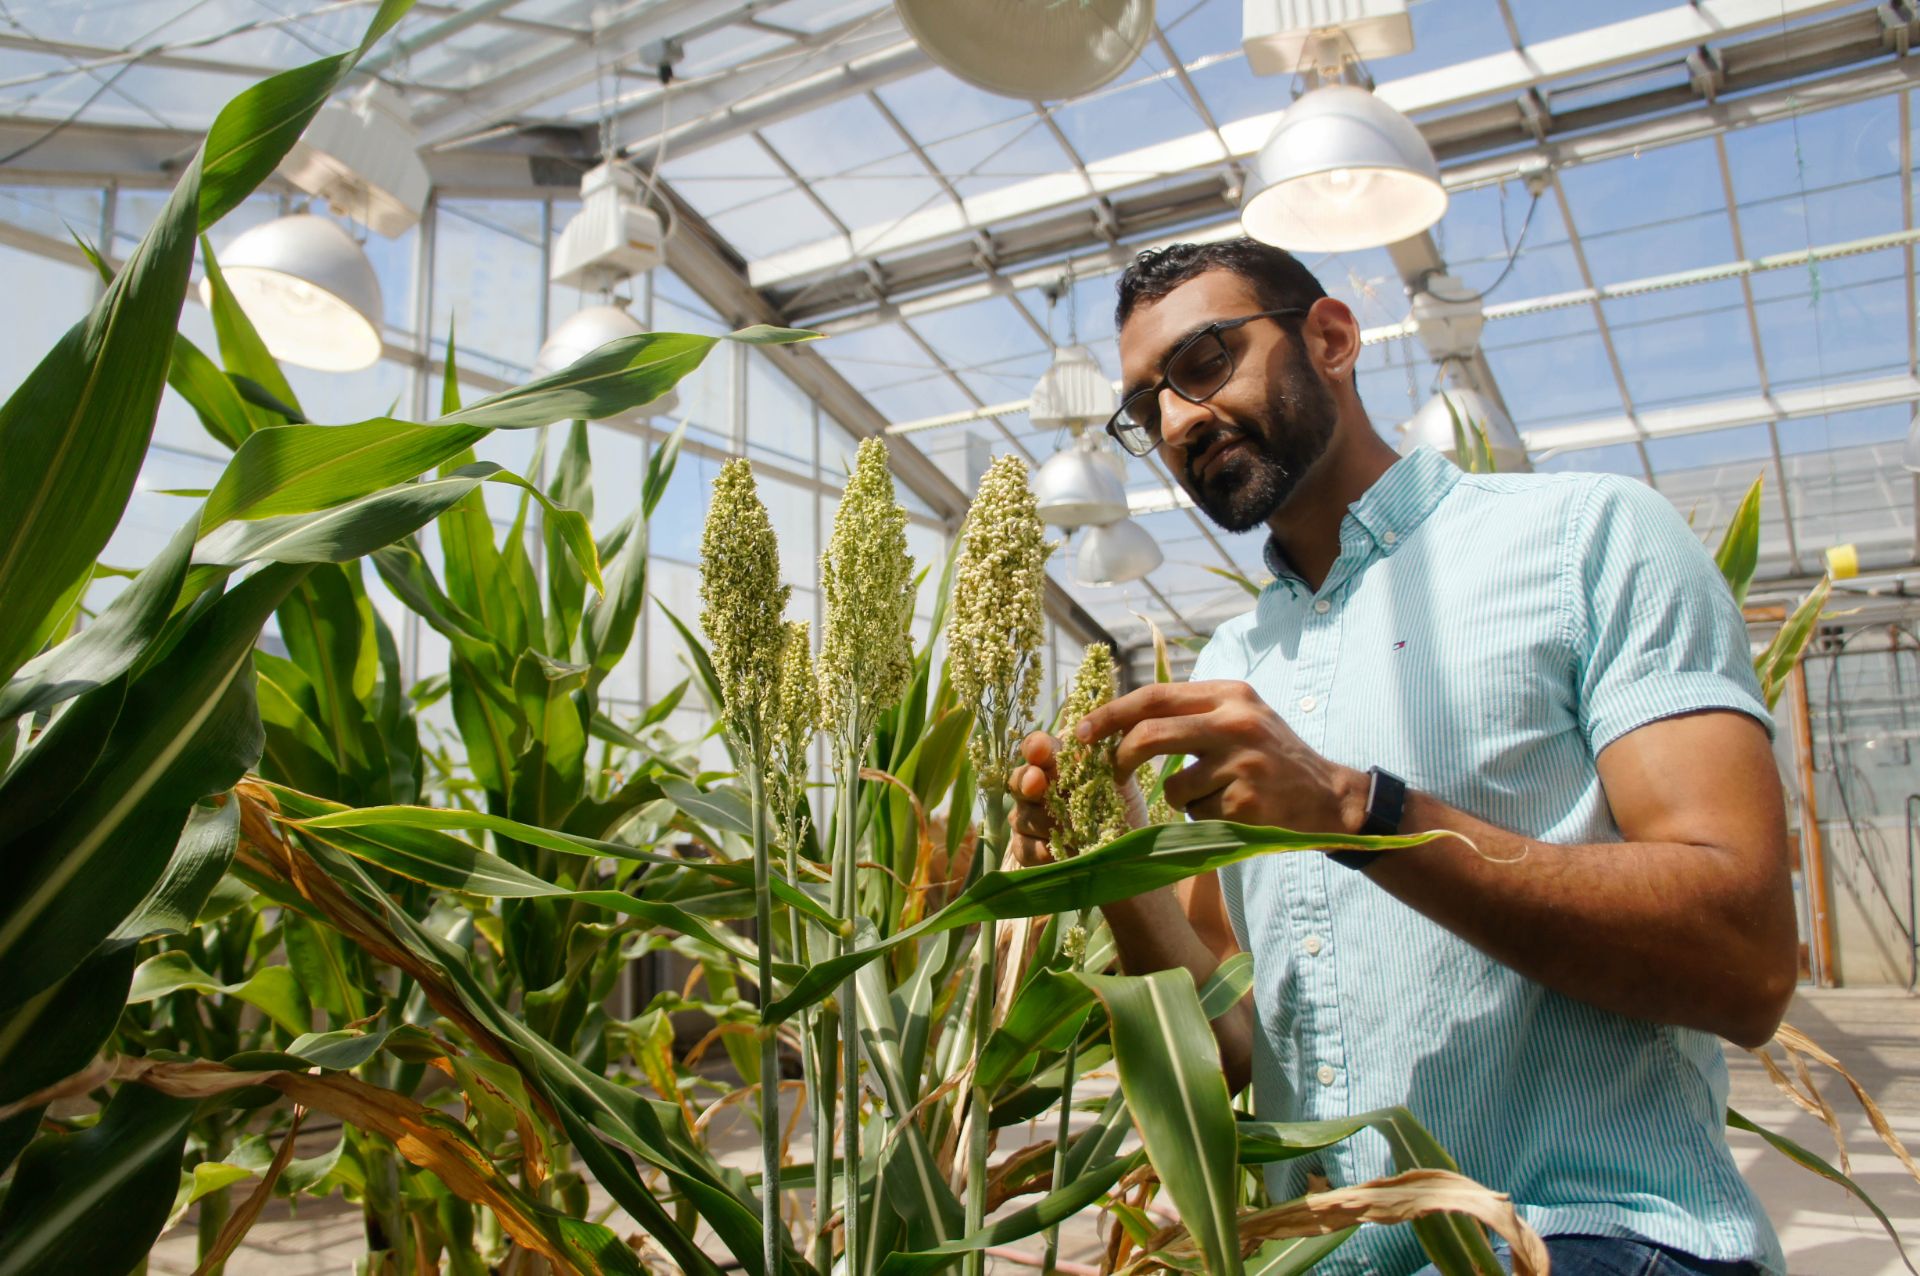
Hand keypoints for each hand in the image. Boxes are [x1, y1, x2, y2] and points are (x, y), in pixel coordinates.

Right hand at [1007, 731, 1148, 866]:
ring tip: (1072, 830)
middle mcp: (1038, 789)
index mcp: (1058, 765)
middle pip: (1020, 780)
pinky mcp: (1027, 850)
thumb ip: (1112, 757)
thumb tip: (1111, 734)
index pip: (1038, 749)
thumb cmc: (1120, 809)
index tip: (1042, 749)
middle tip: (1037, 782)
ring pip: (1023, 816)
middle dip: (1028, 780)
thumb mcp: (1122, 781)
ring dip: (1045, 822)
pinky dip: (1042, 850)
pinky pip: (1024, 847)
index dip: (1036, 747)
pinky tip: (1059, 853)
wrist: (1125, 853)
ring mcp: (1028, 819)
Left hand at [1076, 680, 1366, 832]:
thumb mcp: (1242, 717)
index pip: (1155, 695)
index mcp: (1230, 695)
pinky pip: (1197, 815)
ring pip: (1172, 787)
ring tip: (1216, 796)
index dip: (1111, 712)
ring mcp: (1241, 763)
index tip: (1082, 730)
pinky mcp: (1244, 802)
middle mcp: (1235, 722)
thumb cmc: (1274, 759)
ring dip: (1181, 799)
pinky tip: (1236, 812)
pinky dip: (1205, 818)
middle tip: (1112, 774)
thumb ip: (1193, 713)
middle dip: (1120, 758)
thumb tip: (1122, 719)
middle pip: (1151, 734)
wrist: (1329, 800)